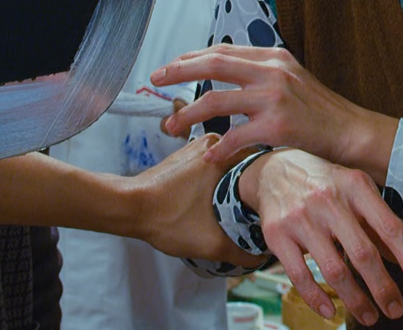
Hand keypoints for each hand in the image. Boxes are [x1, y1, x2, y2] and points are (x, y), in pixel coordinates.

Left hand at [130, 134, 263, 268]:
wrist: (127, 209)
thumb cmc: (166, 218)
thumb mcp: (211, 242)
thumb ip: (241, 253)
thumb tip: (259, 259)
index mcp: (222, 153)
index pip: (263, 165)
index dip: (271, 189)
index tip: (274, 207)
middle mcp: (211, 142)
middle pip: (246, 167)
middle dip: (252, 191)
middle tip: (259, 214)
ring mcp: (196, 148)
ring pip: (228, 169)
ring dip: (233, 189)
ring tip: (239, 211)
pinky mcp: (184, 158)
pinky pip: (212, 170)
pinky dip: (217, 186)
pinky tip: (217, 205)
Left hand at [155, 45, 395, 178]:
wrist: (352, 132)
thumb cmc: (320, 112)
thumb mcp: (292, 79)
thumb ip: (261, 74)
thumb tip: (225, 74)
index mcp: (273, 58)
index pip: (221, 51)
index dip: (190, 57)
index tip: (169, 67)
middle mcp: (271, 71)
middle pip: (212, 64)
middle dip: (178, 72)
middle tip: (156, 81)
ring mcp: (273, 98)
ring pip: (215, 101)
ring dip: (186, 115)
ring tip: (169, 128)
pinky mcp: (276, 126)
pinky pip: (234, 137)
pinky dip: (218, 147)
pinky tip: (208, 155)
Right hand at [240, 149, 402, 325]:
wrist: (274, 169)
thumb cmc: (326, 185)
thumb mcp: (356, 192)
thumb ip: (380, 224)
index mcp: (356, 186)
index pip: (389, 227)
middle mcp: (329, 200)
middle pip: (363, 254)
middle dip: (383, 288)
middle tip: (396, 310)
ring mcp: (301, 218)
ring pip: (334, 269)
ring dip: (355, 300)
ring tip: (370, 317)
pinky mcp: (277, 235)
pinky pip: (300, 275)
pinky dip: (316, 297)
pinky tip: (331, 311)